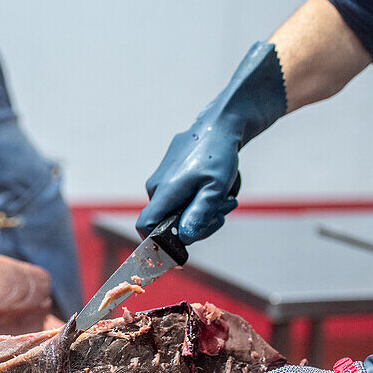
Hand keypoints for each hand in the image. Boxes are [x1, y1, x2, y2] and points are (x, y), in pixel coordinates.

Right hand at [137, 42, 286, 243]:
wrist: (221, 124)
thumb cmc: (219, 154)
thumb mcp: (216, 187)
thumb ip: (200, 214)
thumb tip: (186, 237)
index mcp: (164, 191)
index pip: (145, 226)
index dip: (156, 243)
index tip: (179, 248)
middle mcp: (156, 187)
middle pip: (169, 223)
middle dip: (198, 224)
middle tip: (224, 212)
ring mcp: (162, 180)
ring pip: (178, 210)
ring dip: (203, 210)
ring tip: (227, 196)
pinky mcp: (170, 175)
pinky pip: (181, 198)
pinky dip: (200, 199)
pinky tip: (216, 187)